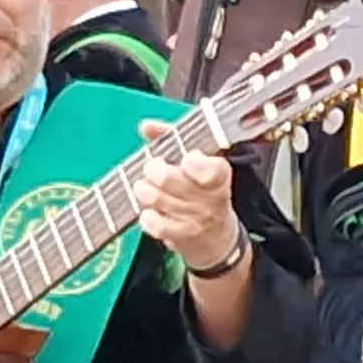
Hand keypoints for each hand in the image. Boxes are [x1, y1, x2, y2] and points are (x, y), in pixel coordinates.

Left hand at [133, 124, 248, 273]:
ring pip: (159, 199)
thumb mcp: (198, 163)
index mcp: (219, 174)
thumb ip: (171, 139)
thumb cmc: (203, 192)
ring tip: (144, 188)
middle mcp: (210, 198)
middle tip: (153, 168)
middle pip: (172, 180)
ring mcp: (196, 219)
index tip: (185, 158)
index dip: (195, 163)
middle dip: (155, 170)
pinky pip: (156, 224)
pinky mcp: (183, 237)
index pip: (211, 169)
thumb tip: (146, 125)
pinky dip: (147, 216)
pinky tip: (149, 212)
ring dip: (145, 191)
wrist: (216, 237)